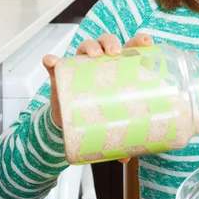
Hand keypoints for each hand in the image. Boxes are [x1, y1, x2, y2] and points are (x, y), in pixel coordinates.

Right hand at [42, 32, 153, 163]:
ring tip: (94, 55)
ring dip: (89, 47)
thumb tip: (126, 158)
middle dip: (111, 43)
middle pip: (107, 43)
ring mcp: (80, 67)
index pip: (131, 47)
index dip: (139, 41)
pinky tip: (50, 61)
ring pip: (85, 47)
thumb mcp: (110, 123)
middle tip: (115, 54)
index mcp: (119, 67)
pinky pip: (54, 64)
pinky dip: (51, 61)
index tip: (148, 41)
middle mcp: (100, 62)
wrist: (72, 123)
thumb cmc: (98, 115)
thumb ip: (120, 137)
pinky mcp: (61, 76)